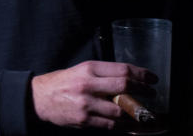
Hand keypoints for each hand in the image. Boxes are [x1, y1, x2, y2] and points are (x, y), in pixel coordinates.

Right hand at [31, 60, 156, 129]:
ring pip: (120, 110)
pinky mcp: (84, 120)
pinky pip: (110, 125)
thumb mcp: (81, 70)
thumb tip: (129, 80)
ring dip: (135, 112)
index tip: (152, 78)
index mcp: (89, 68)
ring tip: (142, 112)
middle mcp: (88, 84)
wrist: (39, 97)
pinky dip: (123, 125)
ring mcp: (86, 103)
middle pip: (124, 86)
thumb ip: (103, 74)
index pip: (122, 70)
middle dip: (143, 91)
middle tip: (151, 93)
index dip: (142, 74)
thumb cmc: (63, 82)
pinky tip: (128, 123)